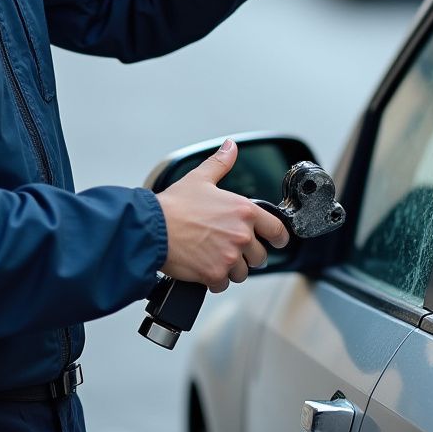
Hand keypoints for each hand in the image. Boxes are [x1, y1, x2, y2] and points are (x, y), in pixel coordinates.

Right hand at [156, 140, 288, 293]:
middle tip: (229, 247)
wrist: (153, 228)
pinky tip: (203, 267)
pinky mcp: (214, 274)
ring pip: (241, 272)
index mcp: (243, 211)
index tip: (278, 241)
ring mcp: (229, 257)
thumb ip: (221, 163)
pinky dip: (214, 280)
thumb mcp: (200, 177)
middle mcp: (241, 235)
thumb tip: (231, 147)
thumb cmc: (175, 204)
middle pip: (260, 256)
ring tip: (213, 255)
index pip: (277, 230)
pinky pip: (223, 285)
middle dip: (247, 254)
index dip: (279, 237)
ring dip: (230, 268)